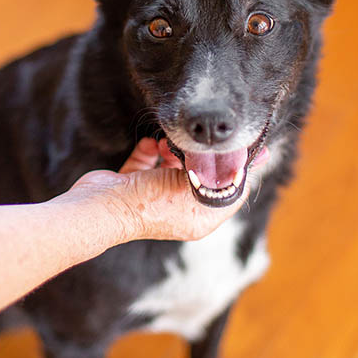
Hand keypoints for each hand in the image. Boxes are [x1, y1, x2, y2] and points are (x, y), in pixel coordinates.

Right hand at [71, 138, 267, 242]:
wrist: (102, 207)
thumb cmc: (150, 203)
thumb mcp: (194, 191)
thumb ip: (224, 177)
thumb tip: (256, 162)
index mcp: (199, 219)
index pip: (229, 192)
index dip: (238, 169)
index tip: (247, 146)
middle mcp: (179, 210)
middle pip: (200, 176)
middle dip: (201, 155)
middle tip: (205, 138)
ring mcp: (155, 196)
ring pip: (174, 166)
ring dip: (174, 150)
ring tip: (171, 141)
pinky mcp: (134, 183)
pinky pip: (149, 161)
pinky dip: (151, 150)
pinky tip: (151, 143)